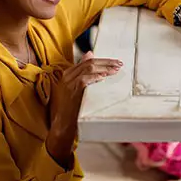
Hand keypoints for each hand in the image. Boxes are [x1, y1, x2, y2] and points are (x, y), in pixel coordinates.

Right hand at [46, 52, 122, 166]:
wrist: (61, 125)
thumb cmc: (70, 109)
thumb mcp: (75, 89)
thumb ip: (82, 74)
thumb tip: (90, 54)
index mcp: (68, 74)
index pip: (86, 61)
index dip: (102, 60)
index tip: (114, 62)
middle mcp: (67, 76)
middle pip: (89, 63)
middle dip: (106, 62)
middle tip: (118, 64)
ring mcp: (69, 83)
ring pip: (88, 69)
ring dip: (104, 68)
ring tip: (115, 70)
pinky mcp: (71, 91)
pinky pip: (84, 79)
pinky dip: (95, 77)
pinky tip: (103, 78)